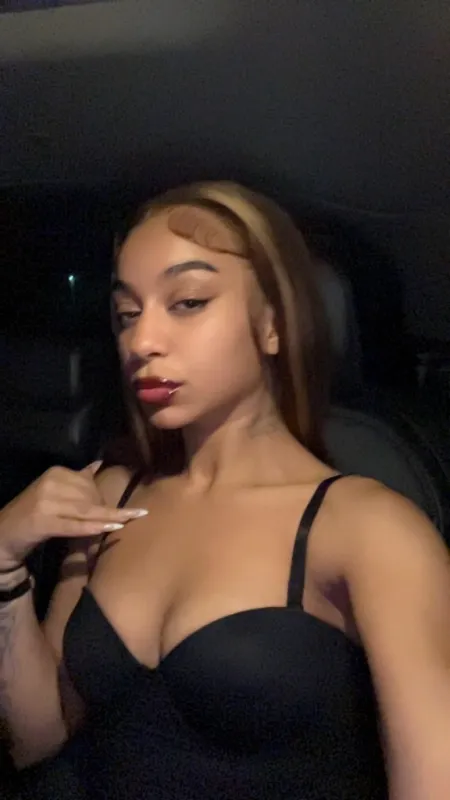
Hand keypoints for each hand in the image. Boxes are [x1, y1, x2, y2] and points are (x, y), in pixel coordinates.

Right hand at [0, 463, 146, 567]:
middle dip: (106, 510)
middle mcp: (51, 483)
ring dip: (109, 516)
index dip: (104, 498)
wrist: (3, 533)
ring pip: (85, 510)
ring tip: (129, 520)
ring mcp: (46, 502)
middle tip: (118, 520)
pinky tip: (111, 528)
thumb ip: (77, 479)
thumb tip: (98, 463)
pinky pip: (74, 525)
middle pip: (89, 497)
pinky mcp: (43, 522)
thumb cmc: (33, 513)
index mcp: (56, 473)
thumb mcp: (54, 491)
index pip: (89, 484)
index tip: (119, 508)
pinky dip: (93, 527)